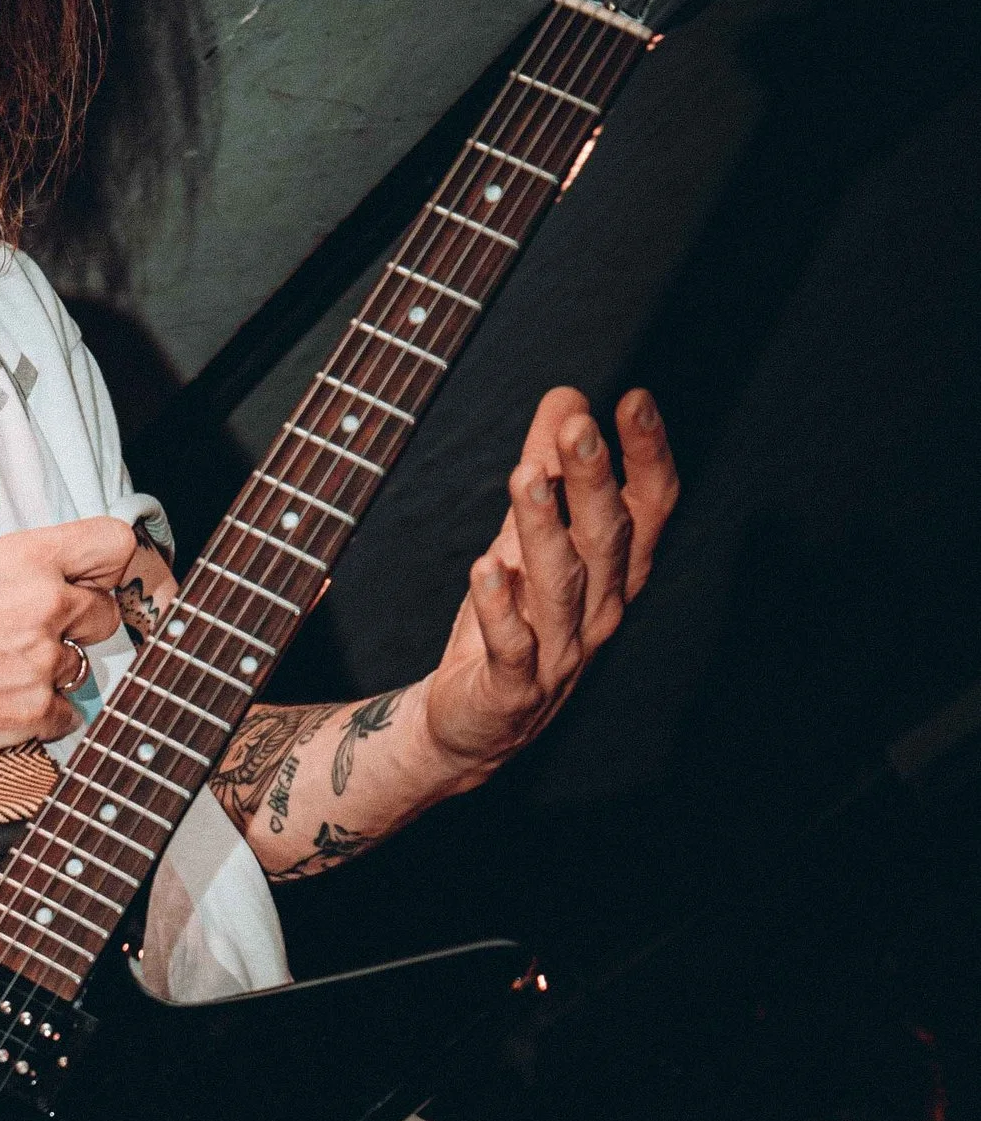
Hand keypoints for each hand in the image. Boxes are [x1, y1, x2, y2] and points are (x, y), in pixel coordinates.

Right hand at [0, 515, 143, 754]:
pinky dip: (41, 713)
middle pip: (106, 615)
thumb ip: (25, 565)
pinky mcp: (33, 713)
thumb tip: (63, 573)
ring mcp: (42, 663)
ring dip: (52, 671)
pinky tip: (3, 700)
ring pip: (81, 668)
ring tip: (3, 669)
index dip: (113, 564)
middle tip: (38, 633)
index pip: (114, 545)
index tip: (104, 579)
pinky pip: (66, 714)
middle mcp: (45, 607)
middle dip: (81, 625)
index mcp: (30, 560)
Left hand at [425, 387, 677, 781]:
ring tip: (525, 478)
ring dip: (544, 530)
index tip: (634, 400)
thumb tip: (564, 395)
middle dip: (595, 481)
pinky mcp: (514, 689)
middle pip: (608, 538)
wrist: (472, 725)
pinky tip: (484, 568)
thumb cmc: (510, 623)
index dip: (647, 455)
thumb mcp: (526, 538)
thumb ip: (546, 468)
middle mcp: (600, 610)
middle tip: (579, 425)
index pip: (649, 507)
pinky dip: (500, 608)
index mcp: (615, 571)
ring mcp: (560, 653)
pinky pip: (513, 647)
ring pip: (561, 585)